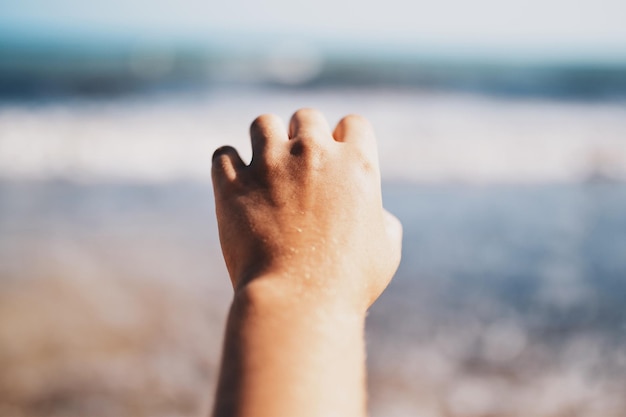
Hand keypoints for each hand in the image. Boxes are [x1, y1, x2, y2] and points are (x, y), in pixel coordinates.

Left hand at [211, 108, 401, 312]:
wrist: (299, 300)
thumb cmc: (349, 281)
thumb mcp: (385, 250)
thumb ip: (382, 219)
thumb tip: (374, 213)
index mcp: (356, 164)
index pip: (354, 123)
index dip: (346, 139)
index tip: (337, 158)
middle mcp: (313, 153)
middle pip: (306, 116)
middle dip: (303, 135)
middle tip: (298, 163)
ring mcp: (270, 165)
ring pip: (262, 123)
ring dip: (265, 140)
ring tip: (265, 166)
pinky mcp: (233, 185)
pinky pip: (222, 155)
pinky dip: (228, 166)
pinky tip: (236, 183)